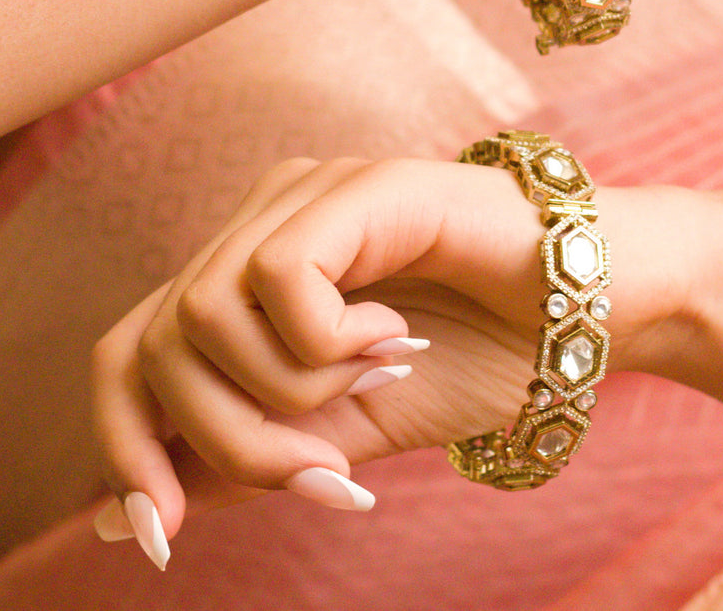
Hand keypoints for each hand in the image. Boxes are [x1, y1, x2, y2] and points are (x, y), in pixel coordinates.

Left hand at [90, 156, 713, 554]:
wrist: (595, 316)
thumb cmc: (482, 360)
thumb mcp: (344, 430)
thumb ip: (246, 458)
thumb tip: (126, 518)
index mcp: (250, 275)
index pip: (130, 353)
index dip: (127, 446)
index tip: (162, 535)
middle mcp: (261, 222)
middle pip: (153, 346)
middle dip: (226, 442)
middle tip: (328, 477)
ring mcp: (306, 196)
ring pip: (202, 318)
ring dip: (288, 394)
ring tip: (381, 385)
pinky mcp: (358, 186)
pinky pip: (279, 279)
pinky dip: (328, 343)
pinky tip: (398, 340)